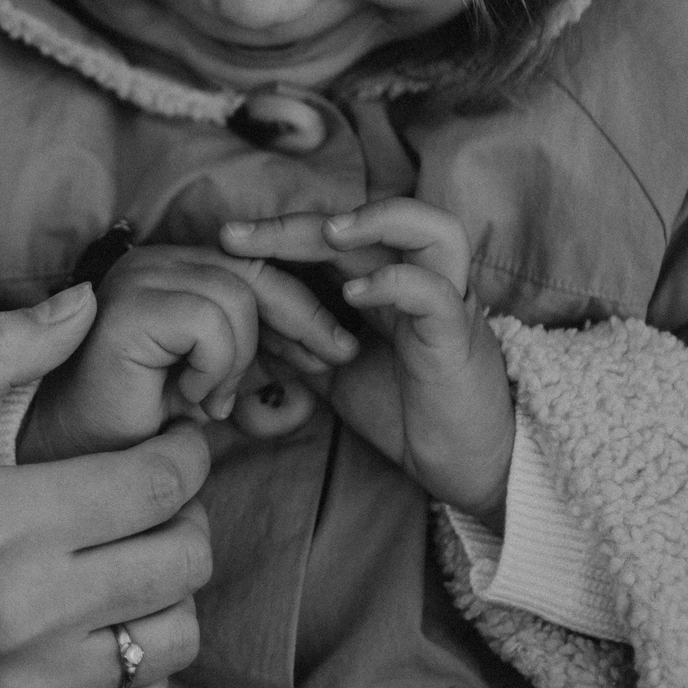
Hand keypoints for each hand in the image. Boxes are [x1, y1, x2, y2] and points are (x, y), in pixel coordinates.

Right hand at [0, 285, 213, 687]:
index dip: (184, 452)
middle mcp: (26, 610)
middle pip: (183, 558)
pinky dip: (147, 673)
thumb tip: (82, 302)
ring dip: (168, 592)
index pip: (157, 482)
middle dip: (184, 514)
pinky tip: (102, 634)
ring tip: (124, 562)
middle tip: (150, 496)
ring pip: (176, 637)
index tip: (171, 440)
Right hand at [20, 244, 358, 463]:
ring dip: (239, 361)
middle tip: (326, 364)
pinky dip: (214, 367)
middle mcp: (151, 261)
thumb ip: (263, 365)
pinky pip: (208, 323)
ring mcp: (135, 278)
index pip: (255, 266)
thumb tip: (331, 359)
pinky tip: (191, 398)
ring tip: (213, 400)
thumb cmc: (142, 423)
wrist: (81, 456)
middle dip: (302, 319)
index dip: (302, 307)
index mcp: (172, 269)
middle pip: (254, 271)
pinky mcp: (128, 306)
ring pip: (236, 298)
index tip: (334, 351)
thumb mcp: (220, 385)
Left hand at [219, 198, 513, 518]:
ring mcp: (447, 301)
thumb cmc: (403, 410)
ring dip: (376, 222)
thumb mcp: (333, 370)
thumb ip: (296, 339)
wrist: (462, 465)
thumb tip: (241, 321)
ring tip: (326, 235)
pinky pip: (436, 293)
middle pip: (366, 223)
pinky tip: (355, 294)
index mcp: (387, 282)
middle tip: (239, 236)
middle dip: (299, 223)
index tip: (225, 241)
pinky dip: (396, 282)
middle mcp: (420, 279)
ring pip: (432, 230)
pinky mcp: (459, 335)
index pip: (334, 236)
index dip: (280, 232)